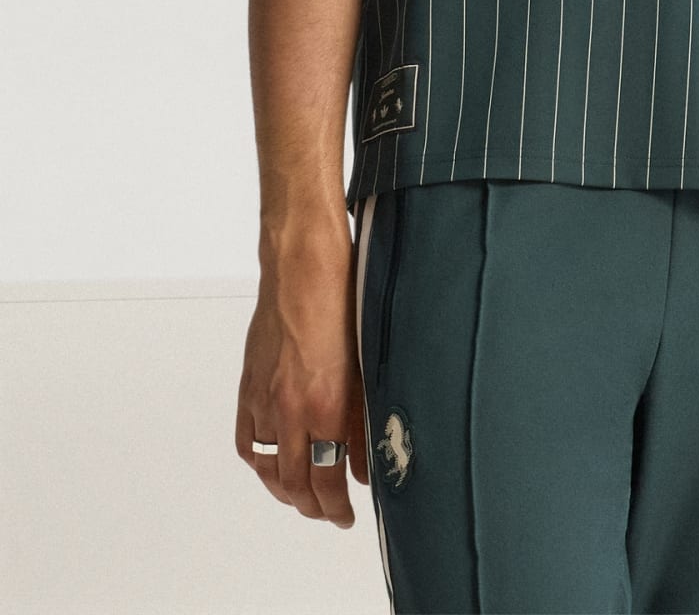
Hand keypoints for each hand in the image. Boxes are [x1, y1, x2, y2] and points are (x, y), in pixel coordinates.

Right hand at [235, 225, 368, 524]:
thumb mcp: (367, 361)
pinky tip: (273, 465)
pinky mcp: (249, 387)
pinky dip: (261, 460)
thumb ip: (363, 415)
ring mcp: (265, 400)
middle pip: (296, 482)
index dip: (337, 505)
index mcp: (327, 404)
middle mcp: (291, 409)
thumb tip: (363, 458)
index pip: (328, 478)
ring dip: (285, 490)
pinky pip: (249, 440)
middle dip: (313, 506)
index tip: (347, 515)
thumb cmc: (343, 299)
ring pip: (269, 467)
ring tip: (304, 498)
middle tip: (330, 513)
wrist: (303, 267)